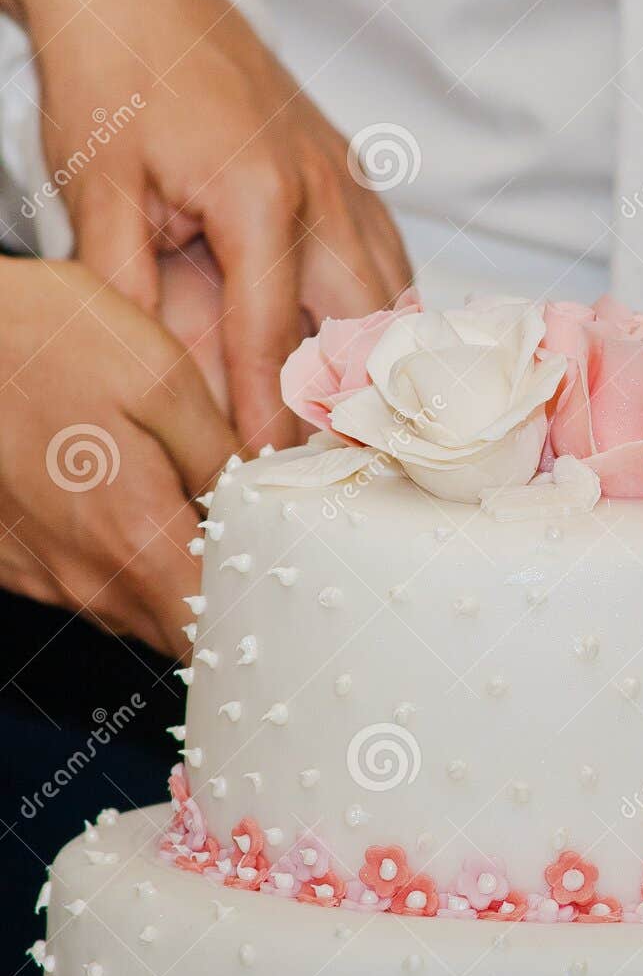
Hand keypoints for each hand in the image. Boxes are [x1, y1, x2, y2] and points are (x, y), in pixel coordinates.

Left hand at [0, 0, 411, 450]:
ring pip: (391, 296)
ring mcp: (346, 178)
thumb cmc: (113, 70)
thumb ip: (131, 293)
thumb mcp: (99, 192)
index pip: (272, 340)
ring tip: (361, 427)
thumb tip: (157, 380)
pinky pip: (387, 259)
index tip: (262, 477)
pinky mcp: (349, 170)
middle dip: (348, 403)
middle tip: (329, 468)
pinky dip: (382, 312)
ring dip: (378, 361)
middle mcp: (323, 191)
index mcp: (261, 197)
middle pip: (361, 328)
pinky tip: (366, 351)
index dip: (268, 420)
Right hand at [0, 258, 237, 654]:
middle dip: (218, 596)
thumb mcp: (162, 378)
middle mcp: (84, 580)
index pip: (214, 636)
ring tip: (186, 510)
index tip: (282, 588)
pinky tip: (119, 496)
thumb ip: (224, 460)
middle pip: (176, 628)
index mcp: (135, 543)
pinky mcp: (11, 560)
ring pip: (131, 607)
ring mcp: (41, 575)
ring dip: (165, 574)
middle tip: (250, 540)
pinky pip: (82, 581)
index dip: (255, 618)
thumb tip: (270, 508)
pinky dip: (112, 555)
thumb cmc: (39, 339)